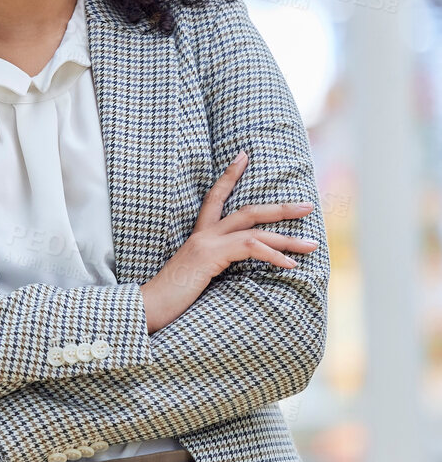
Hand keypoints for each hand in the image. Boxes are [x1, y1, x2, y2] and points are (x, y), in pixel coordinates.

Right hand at [140, 151, 318, 332]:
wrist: (150, 306)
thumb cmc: (172, 297)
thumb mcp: (198, 276)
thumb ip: (215, 266)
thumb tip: (237, 269)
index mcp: (199, 236)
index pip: (215, 198)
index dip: (229, 175)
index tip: (243, 155)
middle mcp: (202, 235)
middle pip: (246, 211)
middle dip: (280, 208)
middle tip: (308, 206)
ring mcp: (206, 243)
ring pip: (254, 230)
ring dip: (287, 238)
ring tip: (311, 245)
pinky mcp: (210, 256)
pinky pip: (250, 248)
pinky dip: (274, 255)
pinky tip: (290, 265)